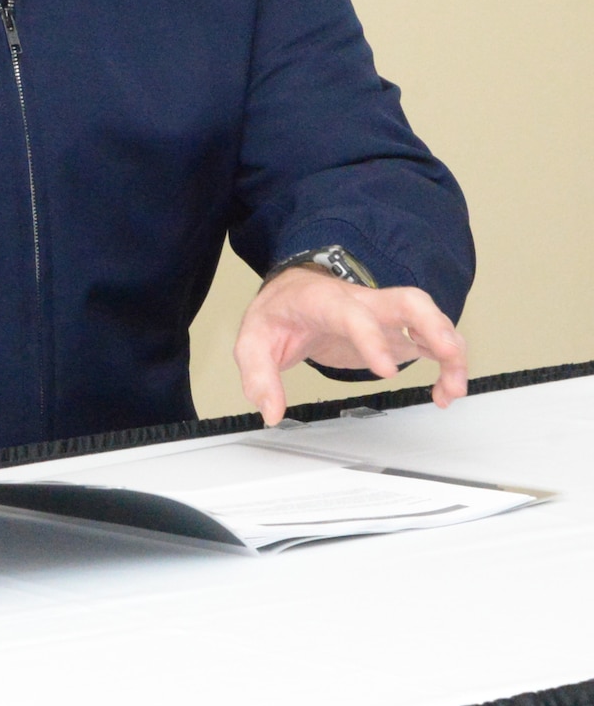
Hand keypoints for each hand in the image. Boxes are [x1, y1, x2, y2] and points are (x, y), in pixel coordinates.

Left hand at [234, 266, 467, 426]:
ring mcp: (383, 313)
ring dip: (450, 350)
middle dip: (434, 325)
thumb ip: (259, 376)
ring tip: (453, 388)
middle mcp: (361, 301)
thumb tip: (271, 412)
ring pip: (429, 318)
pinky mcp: (396, 329)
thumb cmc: (278, 314)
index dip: (374, 339)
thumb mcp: (253, 342)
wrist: (292, 294)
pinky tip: (446, 391)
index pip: (353, 314)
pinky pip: (432, 338)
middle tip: (448, 356)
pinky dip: (448, 362)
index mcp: (323, 301)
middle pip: (408, 300)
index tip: (387, 370)